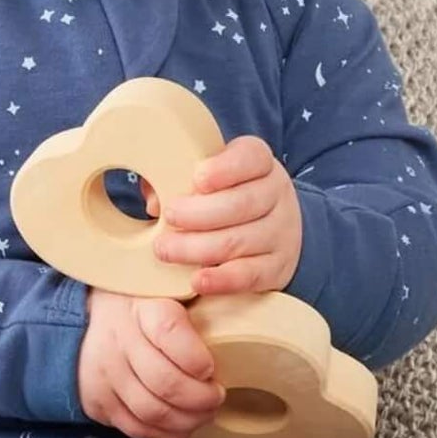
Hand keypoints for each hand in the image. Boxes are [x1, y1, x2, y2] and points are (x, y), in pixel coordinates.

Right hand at [76, 287, 225, 437]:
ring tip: (205, 413)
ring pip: (153, 412)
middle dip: (202, 398)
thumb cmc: (145, 307)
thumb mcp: (169, 293)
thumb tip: (235, 327)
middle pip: (166, 382)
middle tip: (218, 396)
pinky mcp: (98, 402)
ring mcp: (104, 375)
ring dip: (188, 420)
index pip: (170, 332)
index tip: (212, 368)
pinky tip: (182, 425)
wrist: (90, 319)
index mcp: (142, 309)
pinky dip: (166, 434)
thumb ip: (198, 307)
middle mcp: (119, 341)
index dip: (197, 359)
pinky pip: (137, 429)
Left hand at [139, 134, 301, 296]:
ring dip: (198, 248)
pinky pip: (250, 275)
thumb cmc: (220, 197)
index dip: (225, 168)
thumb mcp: (204, 178)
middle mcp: (276, 195)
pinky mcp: (278, 267)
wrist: (266, 231)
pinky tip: (198, 280)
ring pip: (240, 241)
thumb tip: (155, 202)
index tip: (198, 179)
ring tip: (166, 250)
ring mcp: (282, 232)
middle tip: (168, 217)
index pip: (251, 157)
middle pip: (241, 203)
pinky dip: (222, 279)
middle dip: (198, 213)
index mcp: (259, 163)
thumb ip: (176, 181)